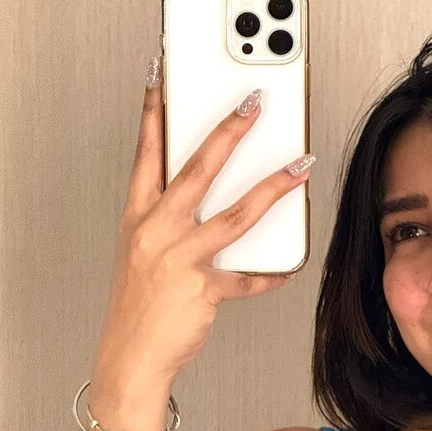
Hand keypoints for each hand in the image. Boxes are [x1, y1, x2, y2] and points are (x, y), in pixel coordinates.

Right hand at [96, 59, 312, 387]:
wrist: (132, 354)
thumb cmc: (140, 304)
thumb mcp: (141, 251)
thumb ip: (167, 220)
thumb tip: (206, 197)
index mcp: (138, 216)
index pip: (146, 153)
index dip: (156, 113)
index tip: (164, 76)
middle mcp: (157, 231)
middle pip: (197, 170)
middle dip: (229, 132)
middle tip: (254, 104)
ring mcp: (180, 259)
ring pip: (234, 215)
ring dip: (272, 187)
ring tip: (299, 166)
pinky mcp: (203, 289)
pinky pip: (248, 277)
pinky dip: (271, 273)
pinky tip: (289, 267)